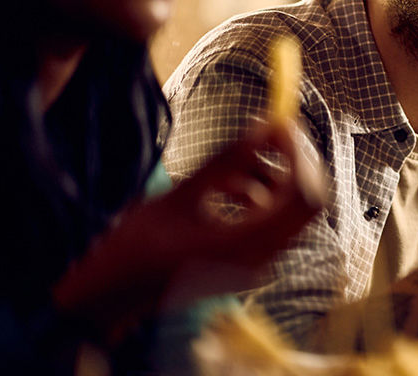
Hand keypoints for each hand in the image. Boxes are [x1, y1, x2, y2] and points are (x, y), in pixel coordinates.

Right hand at [54, 120, 324, 339]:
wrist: (110, 295)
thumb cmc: (135, 247)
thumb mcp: (180, 195)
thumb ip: (227, 161)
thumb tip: (266, 123)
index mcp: (241, 246)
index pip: (301, 196)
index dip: (299, 154)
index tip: (282, 123)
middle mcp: (258, 261)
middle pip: (306, 202)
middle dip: (292, 162)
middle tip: (269, 132)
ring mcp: (256, 266)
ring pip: (289, 210)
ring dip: (271, 178)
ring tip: (228, 167)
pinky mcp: (248, 263)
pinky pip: (271, 220)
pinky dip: (258, 196)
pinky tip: (223, 187)